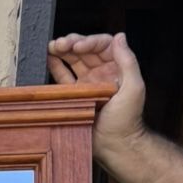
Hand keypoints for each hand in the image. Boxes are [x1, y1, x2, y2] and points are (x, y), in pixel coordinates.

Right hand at [47, 30, 145, 153]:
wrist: (114, 145)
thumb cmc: (127, 120)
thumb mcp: (134, 87)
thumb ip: (128, 61)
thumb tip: (119, 36)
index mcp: (116, 68)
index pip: (102, 46)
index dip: (89, 41)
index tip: (78, 46)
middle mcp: (101, 73)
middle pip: (85, 50)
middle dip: (72, 43)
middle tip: (59, 43)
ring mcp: (87, 84)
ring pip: (73, 61)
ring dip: (62, 51)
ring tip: (52, 46)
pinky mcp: (75, 96)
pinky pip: (64, 77)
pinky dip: (56, 66)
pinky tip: (49, 58)